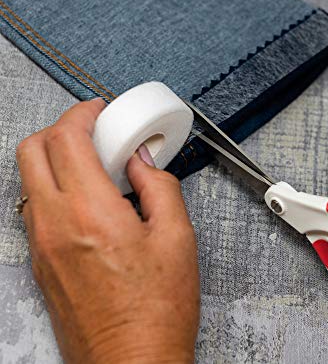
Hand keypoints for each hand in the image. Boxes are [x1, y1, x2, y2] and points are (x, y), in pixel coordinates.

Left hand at [16, 99, 199, 362]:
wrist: (132, 363)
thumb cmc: (156, 310)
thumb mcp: (176, 236)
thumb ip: (158, 185)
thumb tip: (143, 161)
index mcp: (91, 212)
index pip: (66, 139)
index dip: (82, 113)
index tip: (98, 110)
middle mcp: (55, 225)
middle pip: (31, 150)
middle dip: (59, 127)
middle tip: (93, 130)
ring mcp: (41, 245)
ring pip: (29, 178)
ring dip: (55, 158)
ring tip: (95, 165)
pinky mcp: (41, 262)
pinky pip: (35, 207)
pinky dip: (55, 187)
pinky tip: (89, 199)